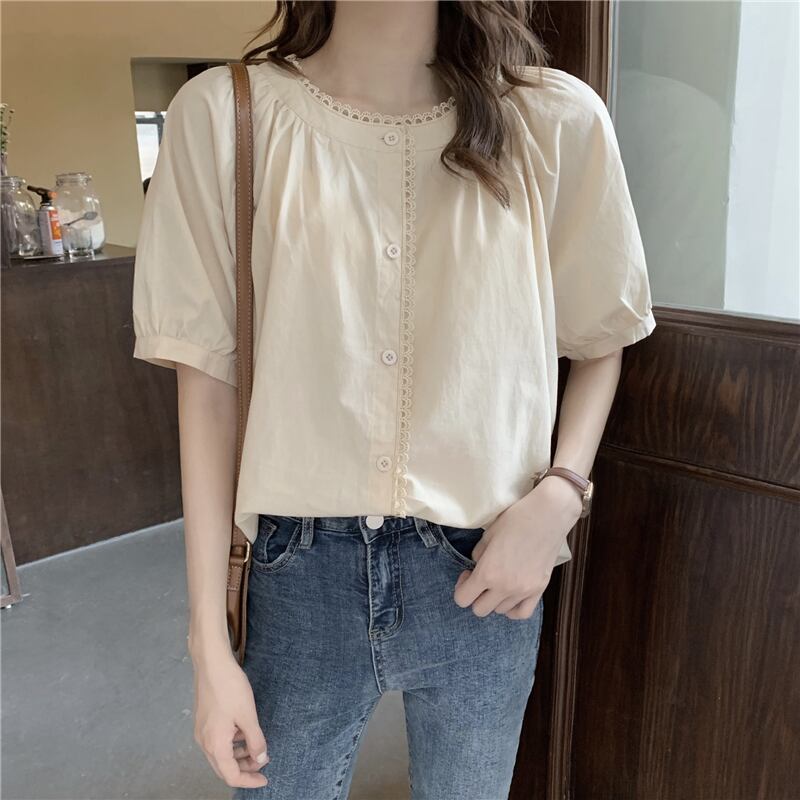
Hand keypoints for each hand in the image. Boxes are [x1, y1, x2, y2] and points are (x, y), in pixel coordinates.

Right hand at [192, 644, 269, 788]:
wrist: (211, 663)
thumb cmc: (229, 687)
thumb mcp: (248, 715)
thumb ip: (255, 740)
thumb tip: (261, 759)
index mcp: (215, 745)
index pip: (231, 775)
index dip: (249, 780)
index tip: (265, 778)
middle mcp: (204, 742)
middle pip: (224, 767)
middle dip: (244, 769)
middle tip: (263, 762)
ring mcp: (201, 731)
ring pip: (220, 754)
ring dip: (238, 755)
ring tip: (256, 747)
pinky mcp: (203, 721)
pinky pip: (217, 741)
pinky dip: (231, 743)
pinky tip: (243, 732)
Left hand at [452, 476, 582, 618]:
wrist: (549, 514)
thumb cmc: (516, 519)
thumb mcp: (488, 535)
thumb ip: (478, 555)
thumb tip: (477, 567)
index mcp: (488, 573)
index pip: (463, 599)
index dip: (461, 587)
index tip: (468, 573)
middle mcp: (505, 587)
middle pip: (480, 610)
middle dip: (475, 596)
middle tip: (481, 577)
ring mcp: (524, 591)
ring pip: (500, 611)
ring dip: (494, 599)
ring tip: (499, 580)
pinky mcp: (540, 590)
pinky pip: (522, 613)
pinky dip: (513, 608)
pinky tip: (511, 595)